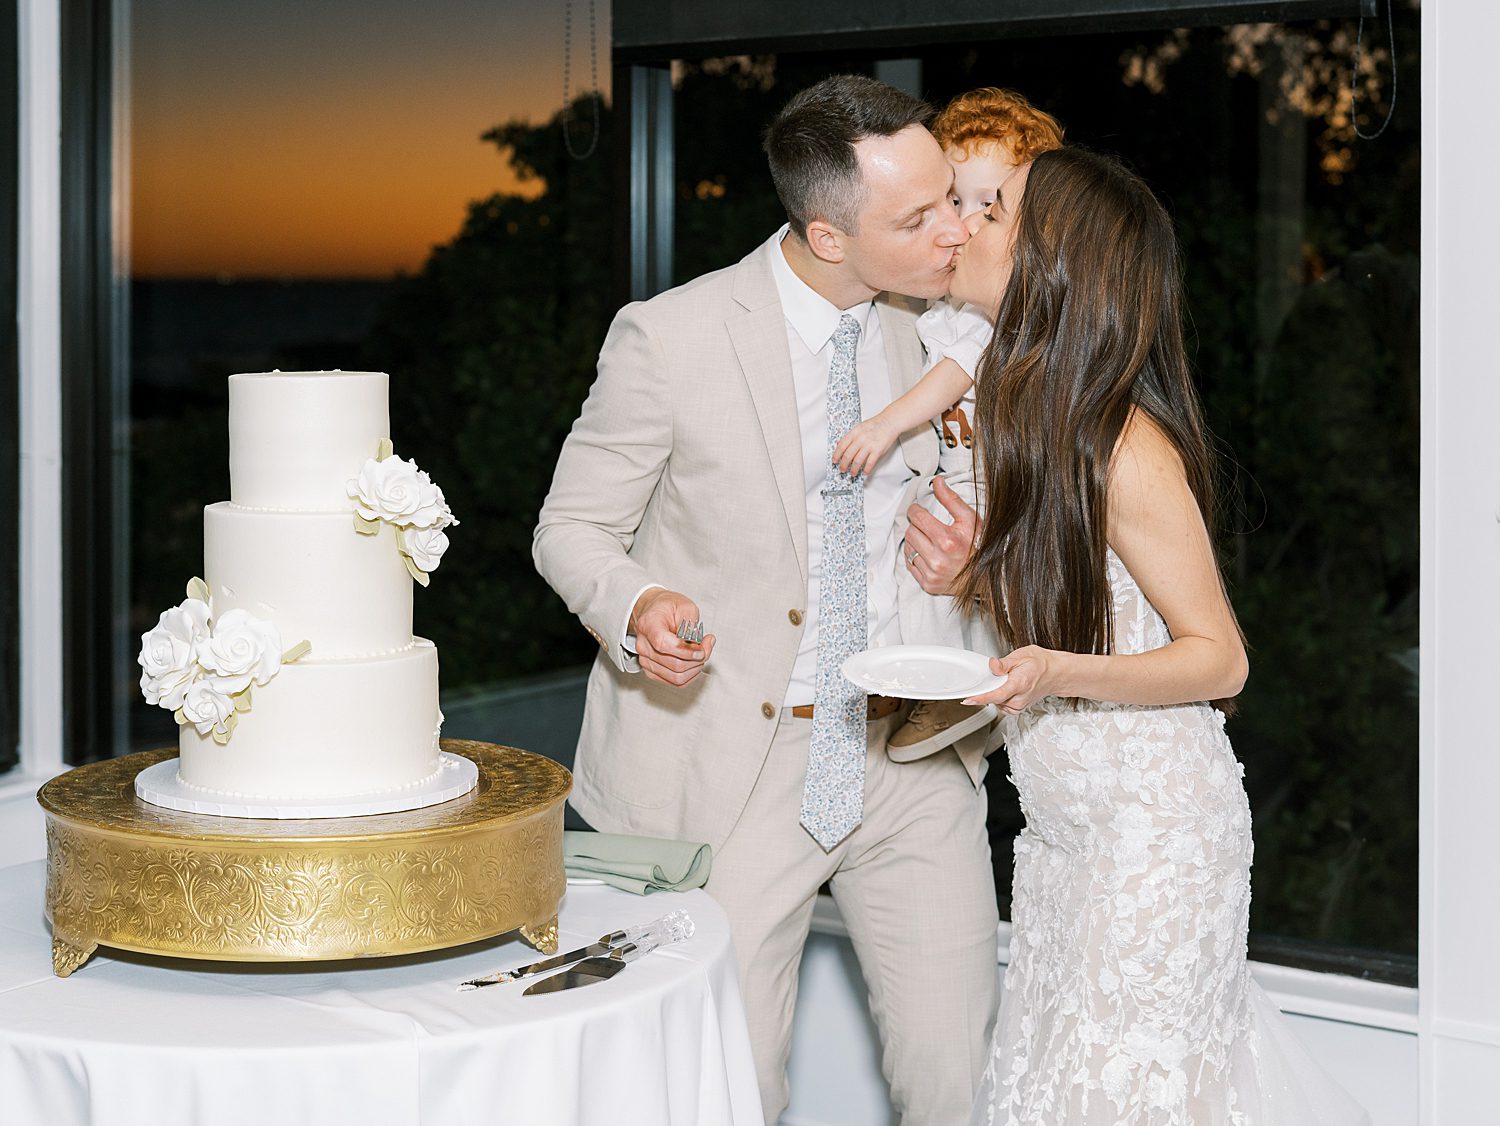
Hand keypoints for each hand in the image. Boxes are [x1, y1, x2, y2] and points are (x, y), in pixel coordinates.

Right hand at [630, 589, 715, 686]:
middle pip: (674, 664)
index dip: (686, 651)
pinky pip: (675, 682)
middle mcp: (643, 645)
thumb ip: (692, 625)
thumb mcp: (685, 606)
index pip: (663, 644)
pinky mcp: (651, 671)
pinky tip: (695, 661)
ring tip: (702, 652)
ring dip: (696, 668)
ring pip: (676, 677)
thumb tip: (698, 644)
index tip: (702, 647)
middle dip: (698, 658)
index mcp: (648, 624)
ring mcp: (645, 660)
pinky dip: (690, 674)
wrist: (655, 613)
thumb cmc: (668, 608)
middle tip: (708, 644)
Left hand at [832, 417, 896, 478]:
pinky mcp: (878, 450)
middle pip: (848, 455)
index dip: (836, 455)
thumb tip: (839, 444)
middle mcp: (860, 439)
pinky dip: (866, 470)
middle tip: (842, 469)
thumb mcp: (859, 427)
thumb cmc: (875, 425)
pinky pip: (870, 463)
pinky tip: (864, 472)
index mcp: (854, 432)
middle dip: (843, 465)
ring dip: (853, 469)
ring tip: (852, 473)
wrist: (889, 422)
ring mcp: (869, 445)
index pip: (841, 446)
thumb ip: (850, 436)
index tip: (835, 461)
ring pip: (857, 461)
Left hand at [903, 475, 977, 594]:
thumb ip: (950, 499)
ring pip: (908, 549)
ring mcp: (932, 574)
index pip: (917, 517)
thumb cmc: (979, 545)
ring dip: (915, 541)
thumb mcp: (970, 519)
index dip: (915, 510)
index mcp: (947, 540)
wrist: (987, 577)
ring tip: (929, 541)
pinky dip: (916, 557)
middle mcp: (937, 559)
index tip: (918, 510)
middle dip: (916, 526)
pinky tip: (928, 554)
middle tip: (926, 526)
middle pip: (910, 532)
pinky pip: (910, 565)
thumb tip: (936, 481)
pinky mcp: (928, 584)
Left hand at [963, 646, 1067, 713]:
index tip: (968, 699)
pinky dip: (1000, 698)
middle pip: (993, 698)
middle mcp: (1019, 698)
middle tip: (999, 674)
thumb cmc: (1040, 663)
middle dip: (990, 687)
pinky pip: (1002, 706)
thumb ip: (1004, 663)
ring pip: (996, 703)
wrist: (1055, 673)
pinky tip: (1006, 688)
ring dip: (995, 692)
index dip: (980, 698)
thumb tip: (992, 665)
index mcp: (1019, 684)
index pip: (996, 695)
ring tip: (1007, 680)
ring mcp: (1019, 706)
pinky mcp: (1018, 709)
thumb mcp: (1022, 655)